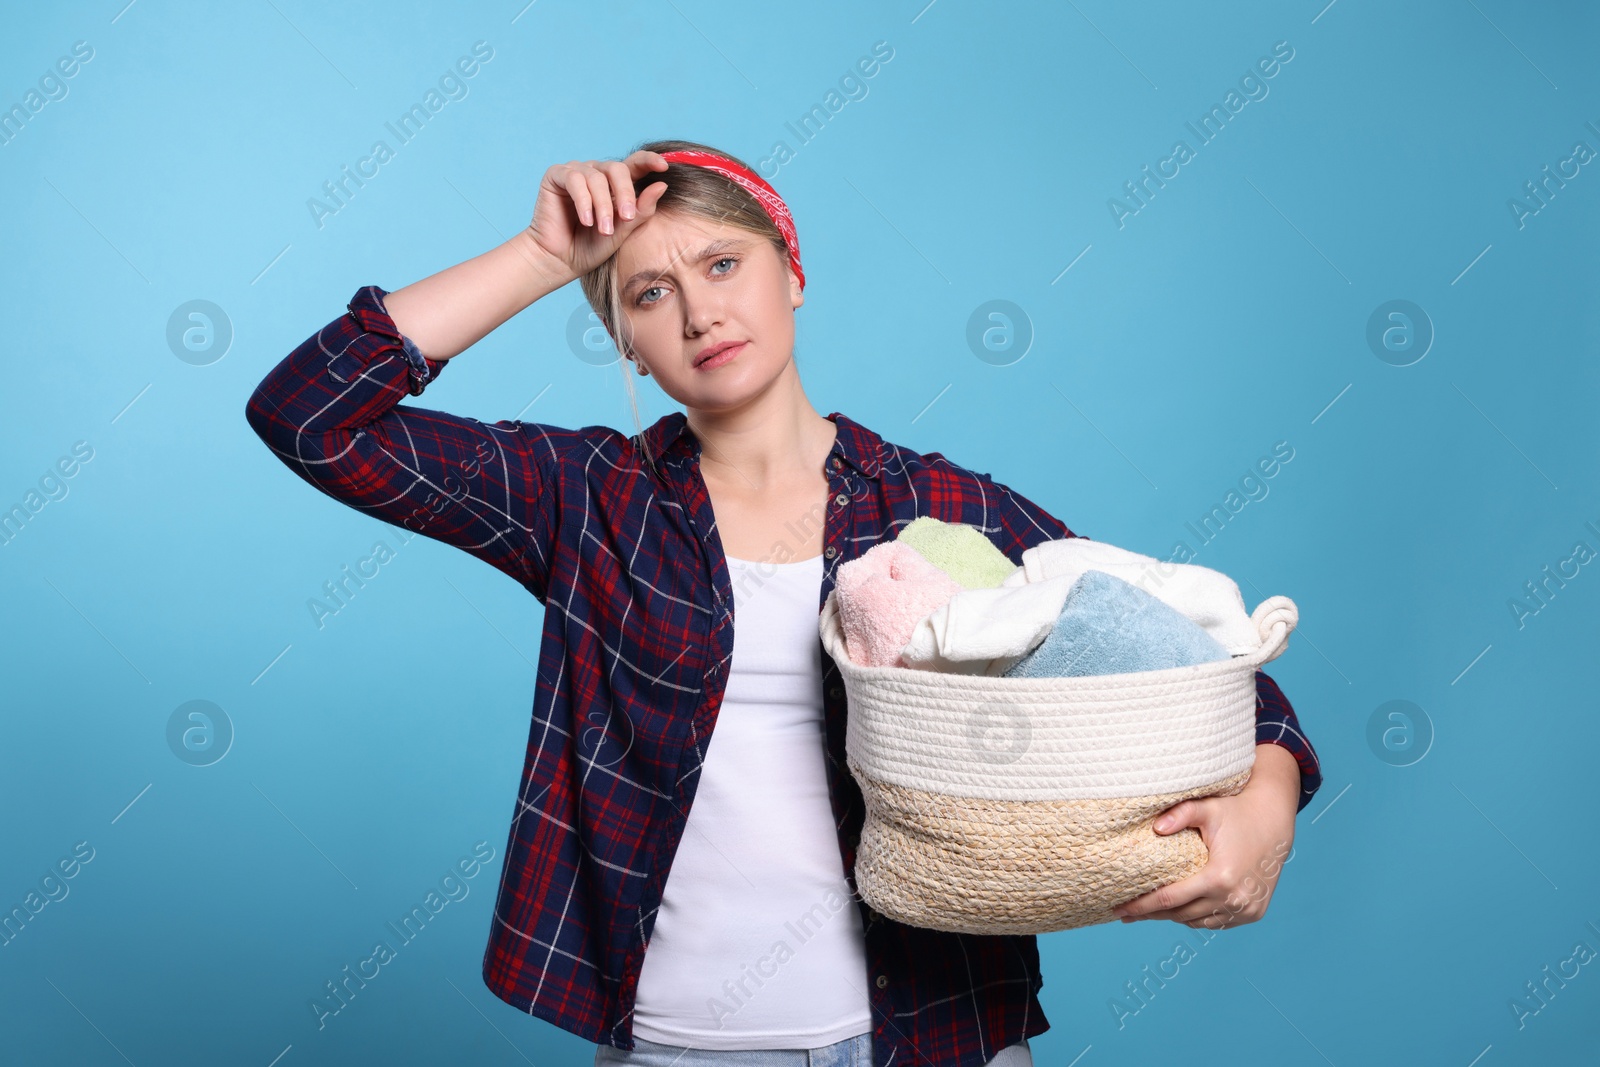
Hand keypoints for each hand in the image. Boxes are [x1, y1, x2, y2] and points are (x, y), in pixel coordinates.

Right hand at [526, 151, 671, 283]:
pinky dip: (584, 201)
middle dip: (625, 193)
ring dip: (602, 205)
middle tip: (626, 218)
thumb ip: (641, 210)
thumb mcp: (623, 231)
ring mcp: (577, 172)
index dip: (649, 160)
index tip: (664, 167)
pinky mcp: (556, 176)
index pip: (635, 164)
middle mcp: (597, 173)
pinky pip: (575, 179)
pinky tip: (586, 220)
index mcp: (616, 184)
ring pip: (597, 178)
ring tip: (603, 229)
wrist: (561, 261)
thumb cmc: (592, 247)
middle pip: (617, 169)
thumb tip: (662, 185)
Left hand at [1111, 743, 1300, 928]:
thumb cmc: (1236, 812)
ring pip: (1198, 922)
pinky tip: (1182, 910)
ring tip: (1151, 911)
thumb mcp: (1207, 808)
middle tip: (1126, 914)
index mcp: (1219, 878)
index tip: (1120, 910)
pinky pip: (1217, 923)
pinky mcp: (1253, 914)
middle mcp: (1233, 899)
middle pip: (1181, 915)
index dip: (1142, 906)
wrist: (1274, 822)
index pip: (1170, 899)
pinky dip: (1198, 918)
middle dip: (1152, 915)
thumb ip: (1180, 814)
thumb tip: (1155, 828)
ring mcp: (1245, 910)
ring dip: (1175, 917)